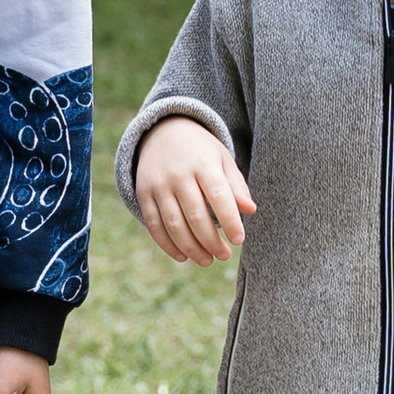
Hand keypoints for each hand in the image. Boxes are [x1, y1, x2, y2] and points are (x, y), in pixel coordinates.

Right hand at [131, 116, 254, 263]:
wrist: (162, 132)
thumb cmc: (201, 151)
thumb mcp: (222, 159)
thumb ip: (236, 185)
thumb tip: (250, 210)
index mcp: (203, 163)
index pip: (218, 196)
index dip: (229, 220)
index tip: (239, 240)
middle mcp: (178, 174)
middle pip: (195, 215)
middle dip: (211, 241)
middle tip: (225, 255)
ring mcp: (158, 184)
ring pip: (174, 224)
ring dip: (191, 248)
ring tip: (207, 261)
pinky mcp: (143, 193)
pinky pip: (154, 225)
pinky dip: (168, 245)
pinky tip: (183, 256)